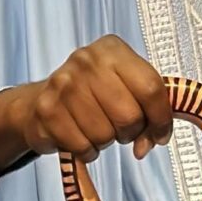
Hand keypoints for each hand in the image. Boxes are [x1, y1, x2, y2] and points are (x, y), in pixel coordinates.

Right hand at [0, 35, 173, 171]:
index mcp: (112, 49)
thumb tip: (155, 139)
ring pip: (106, 135)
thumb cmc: (91, 93)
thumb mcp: (124, 86)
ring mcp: (64, 84)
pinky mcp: (47, 110)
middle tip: (120, 127)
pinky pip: (83, 147)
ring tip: (97, 127)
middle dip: (131, 131)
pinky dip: (87, 150)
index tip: (161, 133)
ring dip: (106, 141)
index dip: (161, 118)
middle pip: (130, 115)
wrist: (40, 100)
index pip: (151, 87)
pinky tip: (81, 136)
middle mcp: (87, 61)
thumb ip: (149, 108)